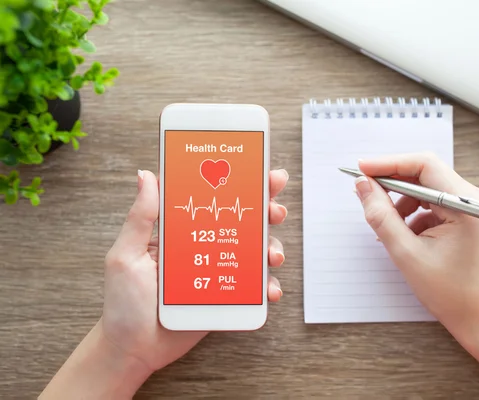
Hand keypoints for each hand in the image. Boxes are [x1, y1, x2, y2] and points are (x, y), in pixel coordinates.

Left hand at [40, 169, 288, 398]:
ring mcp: (217, 271)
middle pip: (242, 221)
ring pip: (253, 252)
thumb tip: (147, 175)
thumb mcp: (126, 255)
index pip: (213, 199)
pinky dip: (266, 287)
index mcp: (181, 231)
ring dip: (271, 247)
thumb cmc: (123, 302)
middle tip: (275, 210)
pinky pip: (252, 288)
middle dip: (265, 211)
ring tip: (272, 255)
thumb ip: (140, 218)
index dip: (239, 184)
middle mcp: (203, 246)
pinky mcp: (226, 297)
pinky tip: (269, 289)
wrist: (133, 350)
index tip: (260, 172)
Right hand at [354, 152, 478, 330]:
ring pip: (428, 187)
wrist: (478, 318)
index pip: (424, 165)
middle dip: (392, 182)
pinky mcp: (469, 215)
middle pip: (426, 173)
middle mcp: (477, 198)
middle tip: (365, 191)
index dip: (389, 163)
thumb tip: (363, 185)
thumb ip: (381, 215)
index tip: (361, 168)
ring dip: (402, 201)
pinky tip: (404, 234)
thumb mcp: (406, 253)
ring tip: (389, 227)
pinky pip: (435, 201)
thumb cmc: (450, 292)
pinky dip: (414, 212)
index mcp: (468, 205)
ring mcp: (475, 206)